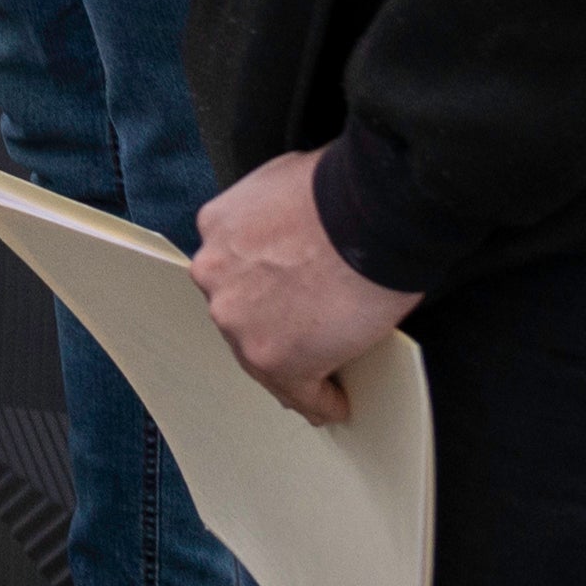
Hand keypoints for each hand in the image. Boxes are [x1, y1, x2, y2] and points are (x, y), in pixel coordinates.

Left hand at [187, 146, 422, 424]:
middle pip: (240, 313)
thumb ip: (272, 212)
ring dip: (290, 367)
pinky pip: (299, 389)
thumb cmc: (342, 188)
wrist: (370, 214)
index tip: (273, 302)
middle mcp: (215, 277)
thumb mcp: (285, 181)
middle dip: (268, 325)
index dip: (257, 287)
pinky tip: (334, 404)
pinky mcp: (275, 358)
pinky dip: (318, 399)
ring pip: (262, 355)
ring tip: (317, 382)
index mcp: (216, 229)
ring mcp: (240, 321)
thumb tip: (294, 229)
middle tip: (302, 338)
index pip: (232, 269)